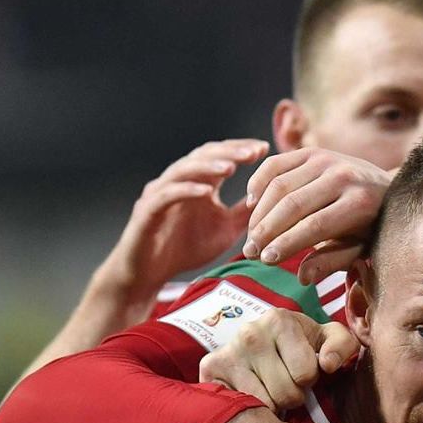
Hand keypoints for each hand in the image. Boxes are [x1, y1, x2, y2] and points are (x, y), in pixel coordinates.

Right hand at [101, 139, 268, 298]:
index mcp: (198, 184)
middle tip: (254, 152)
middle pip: (204, 156)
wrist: (150, 274)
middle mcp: (178, 182)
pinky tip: (205, 191)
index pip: (220, 156)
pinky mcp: (147, 211)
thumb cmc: (186, 248)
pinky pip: (166, 195)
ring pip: (184, 170)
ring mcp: (161, 194)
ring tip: (232, 167)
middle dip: (229, 152)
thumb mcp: (226, 229)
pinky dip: (186, 190)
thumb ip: (246, 212)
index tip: (265, 148)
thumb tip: (274, 198)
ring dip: (208, 167)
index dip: (240, 149)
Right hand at [199, 308, 360, 410]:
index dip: (310, 379)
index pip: (306, 373)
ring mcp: (227, 353)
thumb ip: (343, 345)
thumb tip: (328, 364)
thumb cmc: (302, 344)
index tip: (303, 369)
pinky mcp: (210, 371)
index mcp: (279, 320)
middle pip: (287, 393)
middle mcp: (249, 333)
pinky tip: (254, 393)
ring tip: (271, 387)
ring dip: (274, 404)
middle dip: (294, 394)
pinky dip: (253, 408)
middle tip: (286, 382)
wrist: (259, 344)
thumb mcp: (329, 339)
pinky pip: (243, 409)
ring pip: (265, 404)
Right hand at [243, 148, 391, 282]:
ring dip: (259, 213)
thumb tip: (303, 277)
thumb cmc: (371, 226)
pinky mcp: (312, 151)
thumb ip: (332, 261)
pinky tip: (251, 207)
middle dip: (267, 231)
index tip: (265, 259)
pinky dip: (257, 184)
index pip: (315, 225)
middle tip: (250, 252)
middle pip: (293, 204)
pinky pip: (274, 165)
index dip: (287, 242)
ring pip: (279, 185)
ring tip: (251, 237)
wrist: (386, 188)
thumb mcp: (359, 248)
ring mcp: (327, 159)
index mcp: (360, 203)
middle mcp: (344, 176)